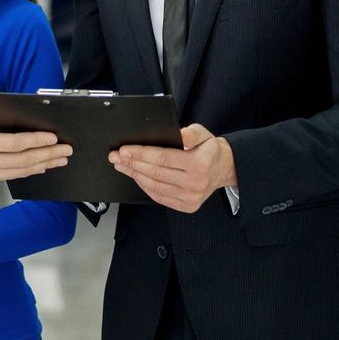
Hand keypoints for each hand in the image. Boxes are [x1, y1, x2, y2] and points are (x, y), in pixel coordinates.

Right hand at [0, 111, 70, 188]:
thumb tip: (5, 122)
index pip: (15, 143)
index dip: (37, 140)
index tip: (52, 137)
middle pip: (24, 160)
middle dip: (48, 155)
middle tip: (66, 150)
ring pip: (21, 171)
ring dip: (43, 166)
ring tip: (59, 161)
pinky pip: (12, 177)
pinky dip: (28, 172)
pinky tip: (39, 168)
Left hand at [109, 124, 236, 213]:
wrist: (223, 169)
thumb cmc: (209, 149)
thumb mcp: (204, 134)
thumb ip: (191, 133)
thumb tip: (178, 135)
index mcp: (199, 164)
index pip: (163, 158)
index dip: (141, 153)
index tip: (124, 150)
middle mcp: (195, 183)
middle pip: (156, 173)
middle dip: (132, 164)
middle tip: (115, 156)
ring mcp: (191, 197)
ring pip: (155, 187)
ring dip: (135, 175)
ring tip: (121, 165)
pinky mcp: (187, 206)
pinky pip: (160, 197)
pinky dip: (145, 187)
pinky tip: (136, 176)